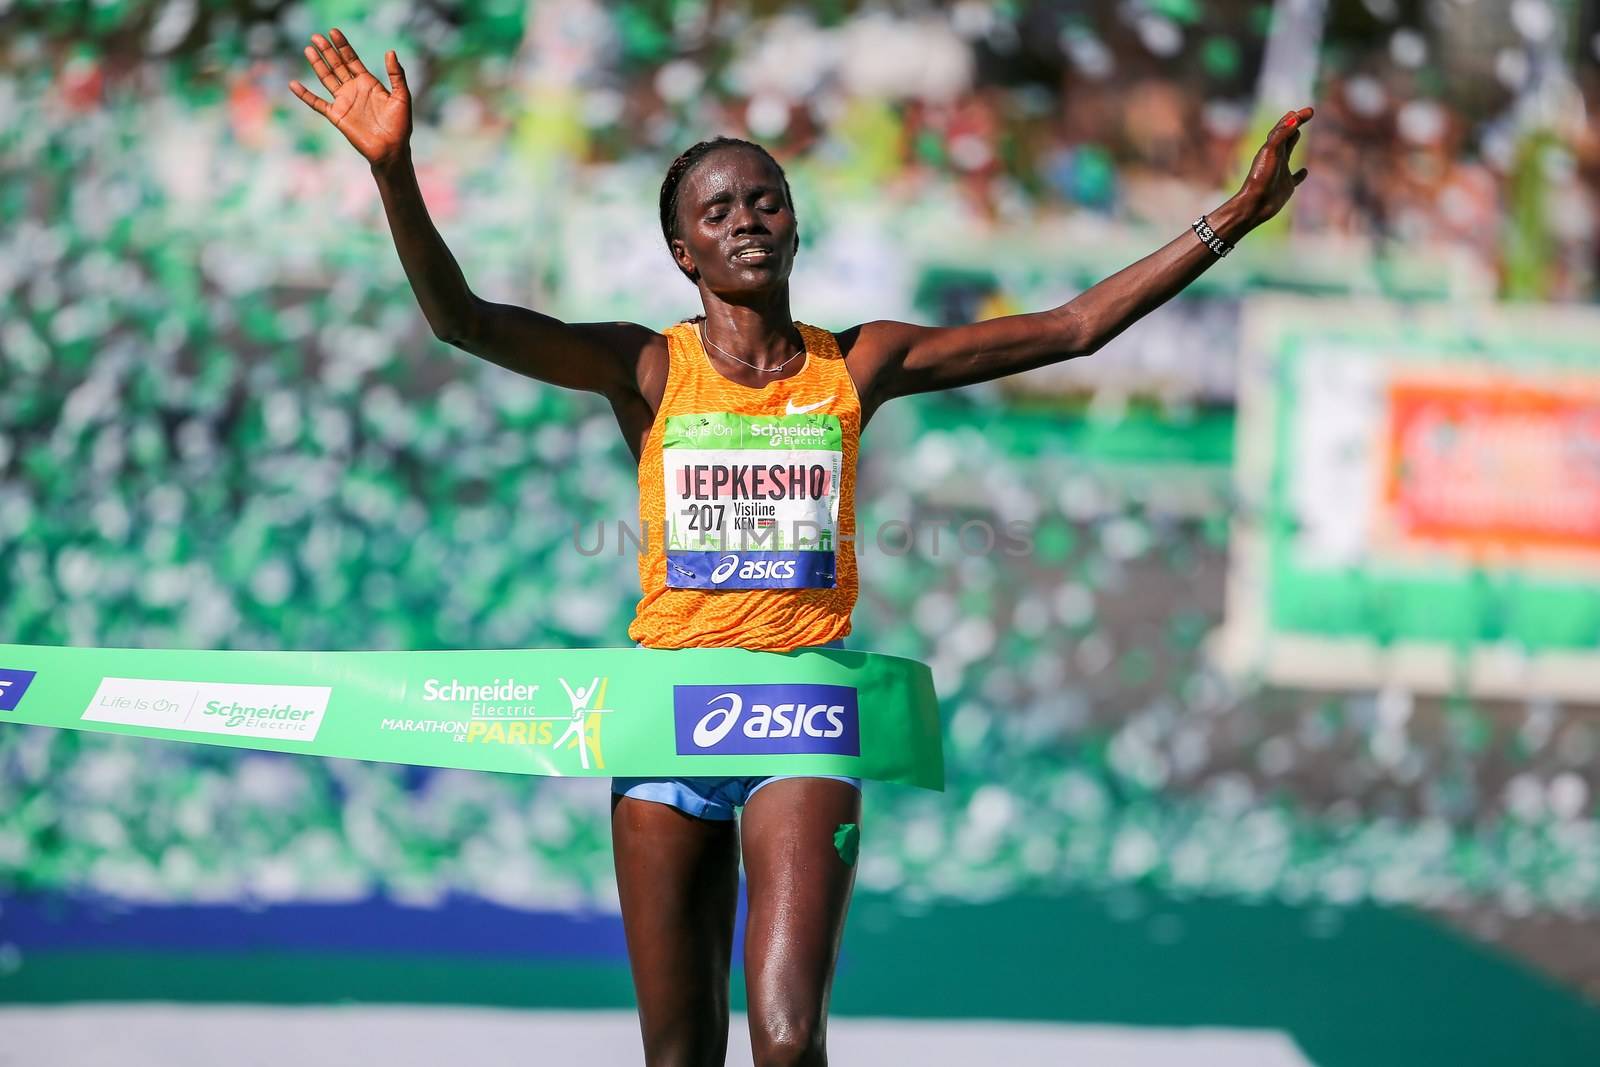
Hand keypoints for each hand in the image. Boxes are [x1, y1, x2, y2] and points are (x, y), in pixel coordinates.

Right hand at [289, 29, 411, 168]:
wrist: (391, 149)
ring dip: (318, 64)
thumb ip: (397, 75)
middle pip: (337, 65)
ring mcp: (343, 102)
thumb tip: (390, 52)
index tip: (333, 31)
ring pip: (326, 79)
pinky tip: (293, 85)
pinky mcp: (336, 116)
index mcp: (368, 83)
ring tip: (309, 49)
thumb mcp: (402, 97)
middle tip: (316, 36)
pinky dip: (305, 95)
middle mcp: (353, 89)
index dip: (343, 46)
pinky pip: (317, 103)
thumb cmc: (400, 125)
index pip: (352, 59)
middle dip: (327, 51)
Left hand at [1234, 106, 1313, 228]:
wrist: (1255, 204)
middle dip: (1295, 124)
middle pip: (1286, 136)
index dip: (1296, 118)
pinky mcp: (1285, 186)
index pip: (1284, 127)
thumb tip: (1294, 118)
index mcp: (1271, 148)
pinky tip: (1305, 171)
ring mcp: (1280, 171)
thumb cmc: (1261, 178)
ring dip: (1293, 142)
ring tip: (1298, 133)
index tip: (1310, 111)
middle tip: (1306, 114)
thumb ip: (1281, 135)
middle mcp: (1275, 158)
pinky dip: (1300, 174)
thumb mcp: (1271, 152)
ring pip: (1288, 152)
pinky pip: (1295, 178)